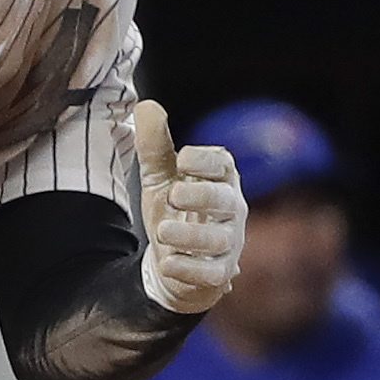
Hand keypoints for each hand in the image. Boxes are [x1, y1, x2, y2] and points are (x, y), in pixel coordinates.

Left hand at [132, 100, 243, 314]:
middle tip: (173, 193)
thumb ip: (154, 146)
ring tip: (162, 230)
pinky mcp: (219, 274)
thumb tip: (148, 105)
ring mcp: (228, 244)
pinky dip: (190, 269)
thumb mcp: (159, 178)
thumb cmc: (174, 210)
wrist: (173, 262)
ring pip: (219, 239)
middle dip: (202, 195)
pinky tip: (167, 263)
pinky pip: (212, 274)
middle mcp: (231, 211)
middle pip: (227, 200)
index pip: (224, 165)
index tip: (182, 159)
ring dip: (190, 235)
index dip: (206, 160)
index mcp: (220, 182)